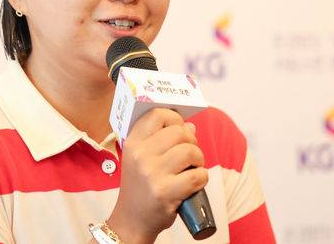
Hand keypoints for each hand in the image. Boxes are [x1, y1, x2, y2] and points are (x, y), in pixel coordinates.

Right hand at [107, 108, 207, 243]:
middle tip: (189, 154)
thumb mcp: (141, 158)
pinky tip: (193, 183)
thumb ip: (162, 139)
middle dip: (191, 142)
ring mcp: (152, 173)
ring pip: (191, 151)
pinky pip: (197, 175)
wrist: (132, 219)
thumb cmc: (141, 185)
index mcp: (133, 143)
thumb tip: (190, 126)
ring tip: (191, 168)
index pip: (157, 114)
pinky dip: (201, 178)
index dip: (175, 118)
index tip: (180, 128)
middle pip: (180, 132)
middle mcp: (140, 155)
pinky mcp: (165, 192)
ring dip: (198, 160)